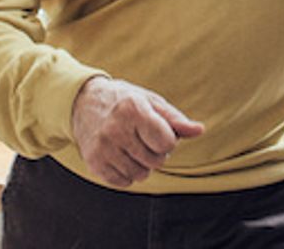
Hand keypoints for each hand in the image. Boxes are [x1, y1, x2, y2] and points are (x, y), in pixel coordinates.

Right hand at [70, 76, 203, 187]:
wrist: (83, 102)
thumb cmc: (125, 101)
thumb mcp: (151, 102)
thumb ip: (176, 119)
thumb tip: (200, 130)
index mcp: (134, 111)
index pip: (167, 143)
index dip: (168, 140)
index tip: (159, 130)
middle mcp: (116, 130)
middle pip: (156, 161)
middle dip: (157, 153)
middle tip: (144, 138)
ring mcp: (103, 148)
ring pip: (141, 175)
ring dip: (143, 165)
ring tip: (133, 146)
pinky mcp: (94, 163)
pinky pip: (123, 182)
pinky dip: (127, 173)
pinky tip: (121, 155)